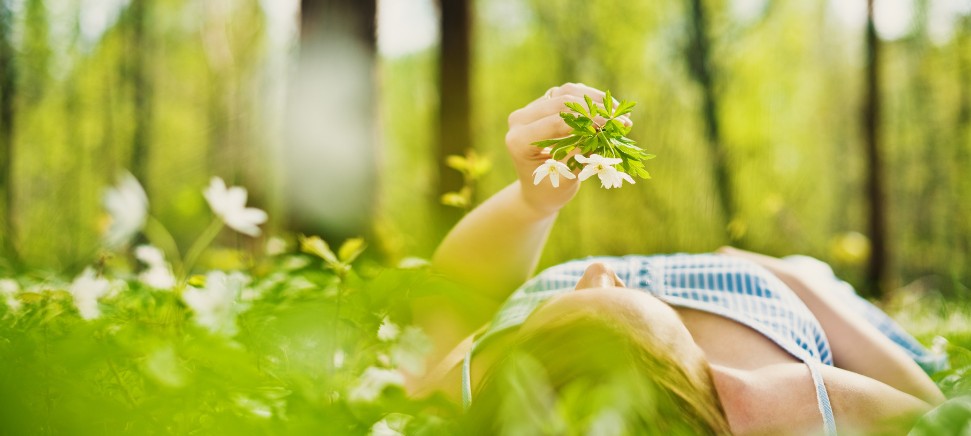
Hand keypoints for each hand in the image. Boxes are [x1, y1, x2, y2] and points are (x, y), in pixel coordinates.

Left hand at [505, 83, 631, 213]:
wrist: (537, 190)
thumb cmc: (550, 190)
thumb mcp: (565, 180)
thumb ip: (579, 157)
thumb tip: (599, 134)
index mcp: (519, 140)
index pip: (557, 122)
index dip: (588, 120)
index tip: (615, 124)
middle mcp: (520, 120)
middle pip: (562, 102)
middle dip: (595, 109)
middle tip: (623, 121)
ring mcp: (530, 109)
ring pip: (566, 92)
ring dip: (595, 100)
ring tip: (620, 113)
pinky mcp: (542, 104)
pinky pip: (567, 93)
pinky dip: (590, 98)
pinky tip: (610, 109)